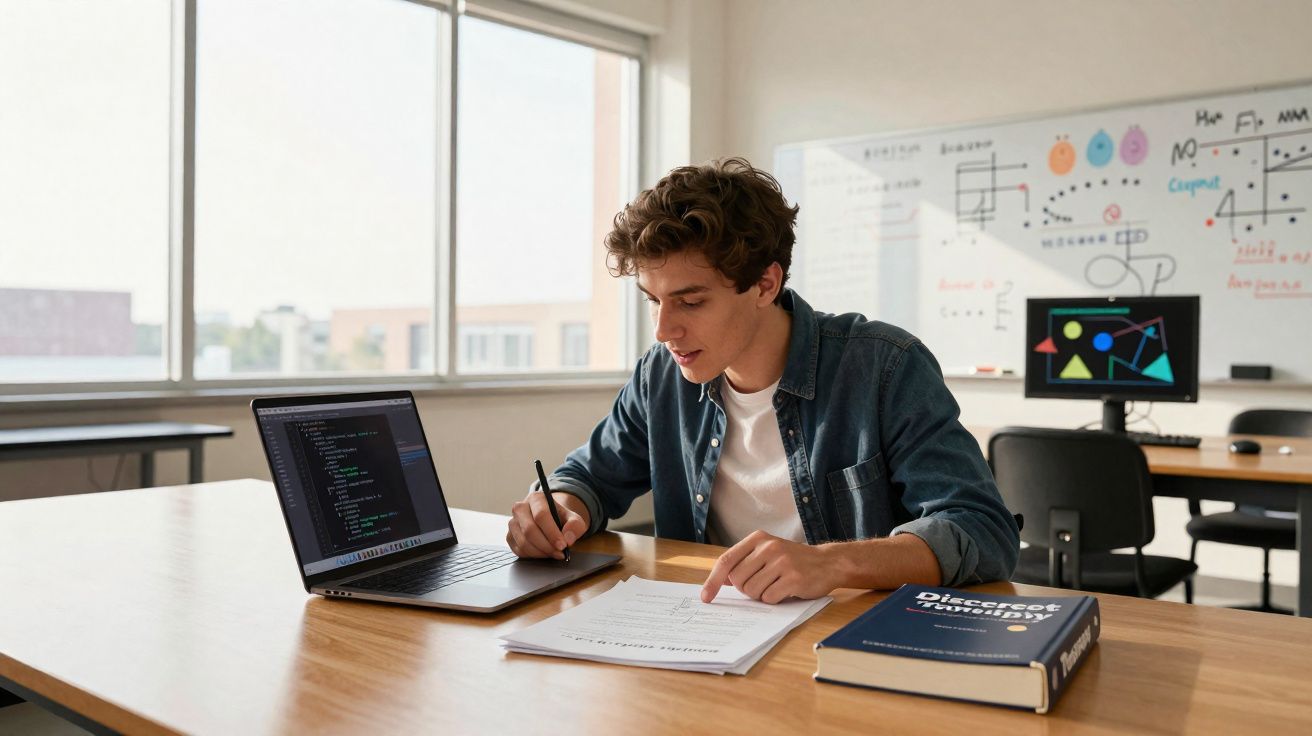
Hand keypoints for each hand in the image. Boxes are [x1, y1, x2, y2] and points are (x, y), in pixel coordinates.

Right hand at [506, 490, 588, 559]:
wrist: (551, 520)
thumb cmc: (561, 519)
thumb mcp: (574, 519)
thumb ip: (575, 526)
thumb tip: (568, 539)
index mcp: (536, 498)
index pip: (541, 515)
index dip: (552, 533)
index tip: (563, 545)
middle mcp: (520, 508)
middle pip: (529, 530)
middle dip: (547, 545)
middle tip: (560, 553)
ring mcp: (512, 523)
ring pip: (523, 542)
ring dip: (541, 552)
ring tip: (554, 553)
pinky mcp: (509, 537)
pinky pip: (519, 551)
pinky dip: (533, 556)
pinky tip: (544, 553)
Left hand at [700, 530, 836, 603]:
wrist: (828, 562)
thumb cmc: (792, 560)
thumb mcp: (767, 552)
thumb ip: (744, 562)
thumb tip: (720, 580)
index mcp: (758, 539)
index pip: (726, 561)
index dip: (712, 580)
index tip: (705, 597)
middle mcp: (768, 547)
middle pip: (737, 580)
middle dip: (745, 589)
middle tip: (762, 584)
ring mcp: (782, 562)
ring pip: (752, 591)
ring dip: (761, 595)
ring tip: (775, 585)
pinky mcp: (793, 578)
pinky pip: (769, 598)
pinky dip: (774, 600)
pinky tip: (785, 590)